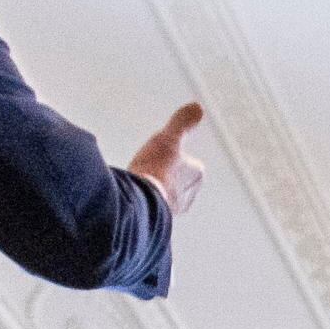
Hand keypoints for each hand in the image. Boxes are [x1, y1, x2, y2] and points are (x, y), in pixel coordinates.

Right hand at [128, 101, 207, 218]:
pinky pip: (150, 210)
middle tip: (145, 169)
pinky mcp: (156, 221)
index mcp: (196, 175)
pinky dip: (142, 204)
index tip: (157, 154)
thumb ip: (182, 123)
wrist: (140, 203)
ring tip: (136, 185)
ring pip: (162, 196)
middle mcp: (188, 195)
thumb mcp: (169, 138)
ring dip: (151, 191)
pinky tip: (131, 200)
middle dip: (162, 176)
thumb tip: (198, 107)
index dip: (170, 156)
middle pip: (173, 179)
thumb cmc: (156, 169)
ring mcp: (172, 210)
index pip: (187, 161)